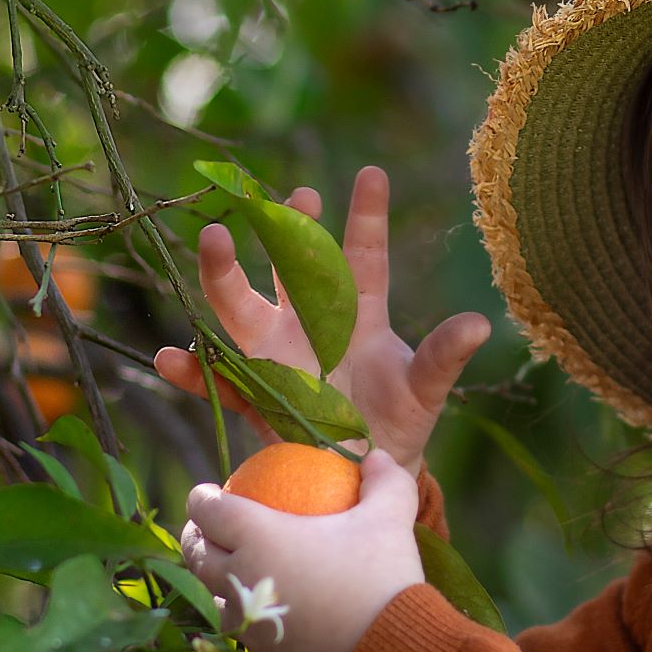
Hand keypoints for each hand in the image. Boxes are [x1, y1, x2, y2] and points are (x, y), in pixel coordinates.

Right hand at [153, 165, 491, 475]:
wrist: (364, 477)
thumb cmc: (398, 425)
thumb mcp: (424, 392)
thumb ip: (443, 357)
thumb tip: (480, 325)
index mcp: (358, 315)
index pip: (364, 257)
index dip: (367, 217)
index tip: (373, 173)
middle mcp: (311, 325)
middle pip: (292, 270)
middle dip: (289, 232)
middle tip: (294, 196)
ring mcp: (278, 358)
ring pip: (243, 309)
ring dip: (224, 276)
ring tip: (212, 239)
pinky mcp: (256, 397)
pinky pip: (219, 380)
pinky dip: (193, 371)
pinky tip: (172, 358)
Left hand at [178, 448, 428, 651]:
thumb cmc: (381, 577)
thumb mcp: (390, 517)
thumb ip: (383, 480)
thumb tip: (376, 455)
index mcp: (258, 536)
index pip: (209, 510)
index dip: (202, 498)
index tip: (208, 493)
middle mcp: (240, 575)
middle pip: (196, 553)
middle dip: (194, 535)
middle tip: (206, 527)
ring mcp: (246, 617)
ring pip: (209, 593)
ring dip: (210, 576)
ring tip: (225, 567)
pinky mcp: (260, 649)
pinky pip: (235, 624)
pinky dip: (236, 609)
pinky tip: (254, 605)